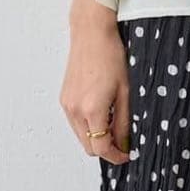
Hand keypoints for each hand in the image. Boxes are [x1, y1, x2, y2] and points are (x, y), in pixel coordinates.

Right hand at [60, 4, 129, 164]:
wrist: (91, 34)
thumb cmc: (110, 57)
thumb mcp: (125, 93)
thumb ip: (123, 123)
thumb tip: (124, 143)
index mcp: (92, 110)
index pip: (101, 148)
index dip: (115, 156)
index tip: (126, 155)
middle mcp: (75, 110)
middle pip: (89, 147)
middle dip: (106, 149)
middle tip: (122, 144)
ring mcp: (67, 105)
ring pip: (81, 137)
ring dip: (97, 139)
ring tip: (113, 126)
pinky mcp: (64, 99)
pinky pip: (76, 124)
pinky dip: (88, 127)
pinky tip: (102, 116)